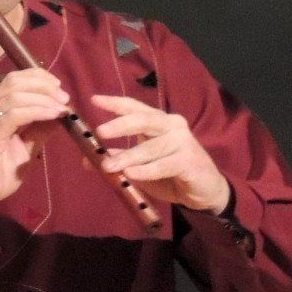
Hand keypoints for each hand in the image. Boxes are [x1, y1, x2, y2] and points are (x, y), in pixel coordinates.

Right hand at [0, 68, 70, 224]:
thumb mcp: (24, 148)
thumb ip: (38, 130)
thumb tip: (59, 114)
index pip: (14, 80)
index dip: (38, 78)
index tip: (58, 87)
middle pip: (15, 81)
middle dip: (43, 84)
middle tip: (64, 97)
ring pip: (15, 95)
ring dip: (43, 98)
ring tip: (61, 106)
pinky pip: (14, 115)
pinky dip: (37, 111)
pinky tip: (53, 115)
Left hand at [91, 94, 231, 212]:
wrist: (204, 191)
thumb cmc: (171, 175)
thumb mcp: (141, 167)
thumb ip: (119, 159)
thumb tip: (87, 160)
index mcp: (159, 122)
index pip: (136, 108)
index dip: (115, 103)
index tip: (94, 100)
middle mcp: (172, 126)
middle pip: (144, 119)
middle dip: (120, 124)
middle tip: (100, 132)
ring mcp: (183, 142)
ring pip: (151, 146)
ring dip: (128, 156)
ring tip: (108, 165)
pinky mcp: (189, 161)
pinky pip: (164, 164)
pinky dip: (146, 170)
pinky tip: (132, 174)